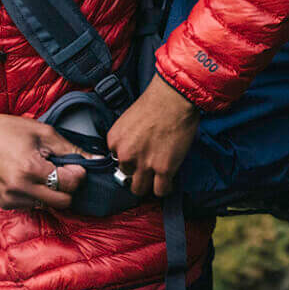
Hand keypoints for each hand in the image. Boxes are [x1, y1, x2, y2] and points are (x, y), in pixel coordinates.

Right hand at [0, 108, 77, 211]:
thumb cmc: (8, 130)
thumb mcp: (44, 133)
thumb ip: (72, 150)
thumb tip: (96, 160)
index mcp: (30, 169)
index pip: (70, 184)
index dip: (77, 173)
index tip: (73, 164)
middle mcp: (20, 188)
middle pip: (64, 201)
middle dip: (68, 186)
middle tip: (61, 170)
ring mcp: (11, 198)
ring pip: (50, 206)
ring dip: (53, 192)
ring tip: (41, 171)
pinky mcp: (5, 204)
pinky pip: (34, 206)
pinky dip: (38, 194)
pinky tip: (29, 178)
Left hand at [107, 76, 200, 197]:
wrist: (174, 98)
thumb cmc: (155, 102)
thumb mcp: (129, 120)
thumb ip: (127, 137)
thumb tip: (134, 151)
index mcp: (114, 140)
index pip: (116, 159)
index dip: (129, 158)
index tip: (138, 157)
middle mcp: (125, 154)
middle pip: (126, 176)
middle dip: (137, 172)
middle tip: (148, 168)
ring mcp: (144, 163)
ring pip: (139, 189)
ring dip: (148, 185)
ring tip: (156, 180)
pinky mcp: (163, 169)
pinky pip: (160, 191)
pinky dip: (164, 188)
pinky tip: (168, 181)